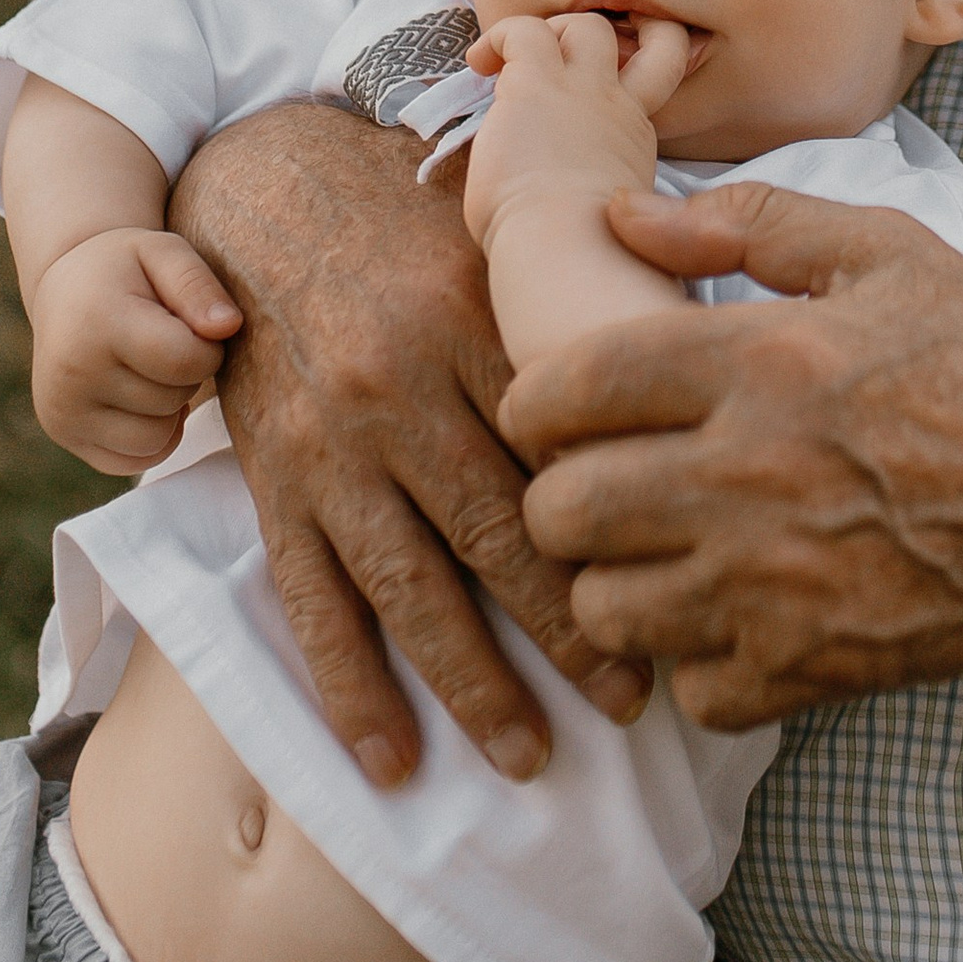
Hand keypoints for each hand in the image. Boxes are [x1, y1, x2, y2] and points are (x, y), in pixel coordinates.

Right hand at [29, 227, 238, 476]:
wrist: (64, 288)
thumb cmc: (126, 269)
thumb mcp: (165, 252)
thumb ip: (199, 286)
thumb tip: (227, 327)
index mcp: (98, 322)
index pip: (186, 362)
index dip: (207, 348)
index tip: (191, 325)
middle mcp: (71, 373)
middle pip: (172, 401)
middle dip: (185, 374)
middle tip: (162, 342)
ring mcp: (62, 410)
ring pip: (157, 440)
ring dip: (169, 408)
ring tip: (149, 369)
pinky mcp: (63, 434)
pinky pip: (134, 460)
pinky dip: (150, 436)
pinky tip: (137, 396)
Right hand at [173, 102, 651, 787]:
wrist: (266, 200)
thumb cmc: (415, 231)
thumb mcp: (502, 246)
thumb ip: (584, 308)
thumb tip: (696, 375)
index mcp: (472, 322)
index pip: (560, 448)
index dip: (620, 528)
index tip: (682, 593)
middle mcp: (399, 391)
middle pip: (496, 532)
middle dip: (568, 629)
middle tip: (633, 701)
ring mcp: (331, 448)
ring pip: (409, 587)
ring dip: (471, 683)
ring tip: (528, 760)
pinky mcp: (276, 486)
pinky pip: (313, 604)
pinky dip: (350, 689)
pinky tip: (393, 761)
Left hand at [463, 11, 690, 251]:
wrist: (568, 246)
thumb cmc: (577, 252)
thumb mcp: (603, 213)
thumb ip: (585, 182)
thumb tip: (551, 188)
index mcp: (635, 137)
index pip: (657, 78)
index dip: (641, 61)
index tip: (606, 76)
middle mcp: (619, 106)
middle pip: (642, 38)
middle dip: (604, 38)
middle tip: (558, 56)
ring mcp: (582, 91)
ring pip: (586, 26)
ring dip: (553, 30)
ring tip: (513, 55)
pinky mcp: (536, 85)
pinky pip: (521, 32)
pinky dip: (498, 38)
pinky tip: (479, 63)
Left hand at [503, 184, 962, 725]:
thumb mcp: (886, 253)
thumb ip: (750, 225)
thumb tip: (624, 216)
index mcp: (762, 362)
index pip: (568, 386)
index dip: (535, 399)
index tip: (556, 406)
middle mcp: (753, 475)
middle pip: (561, 510)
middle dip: (559, 493)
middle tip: (596, 480)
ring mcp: (780, 584)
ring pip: (606, 610)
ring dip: (616, 582)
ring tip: (656, 551)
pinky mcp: (815, 667)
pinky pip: (691, 690)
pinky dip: (697, 660)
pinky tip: (732, 613)